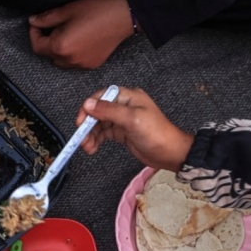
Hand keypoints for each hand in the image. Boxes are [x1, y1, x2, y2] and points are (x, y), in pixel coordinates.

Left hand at [28, 0, 133, 69]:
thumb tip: (33, 21)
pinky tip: (79, 41)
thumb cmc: (96, 11)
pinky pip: (75, 63)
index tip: (36, 24)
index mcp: (60, 46)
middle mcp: (69, 60)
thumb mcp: (67, 11)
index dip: (33, 34)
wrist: (122, 17)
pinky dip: (72, 55)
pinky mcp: (92, 65)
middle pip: (48, 55)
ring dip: (59, 50)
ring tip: (67, 34)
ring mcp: (81, 65)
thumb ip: (47, 18)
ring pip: (61, 61)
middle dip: (46, 42)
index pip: (37, 47)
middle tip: (52, 27)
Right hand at [76, 87, 194, 170]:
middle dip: (88, 125)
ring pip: (100, 124)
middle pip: (98, 111)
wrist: (169, 153)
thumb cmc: (156, 134)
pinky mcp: (122, 132)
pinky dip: (96, 140)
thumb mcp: (132, 119)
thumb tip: (88, 104)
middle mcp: (124, 106)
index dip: (88, 108)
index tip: (80, 122)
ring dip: (91, 135)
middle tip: (81, 138)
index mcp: (128, 97)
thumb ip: (109, 111)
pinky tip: (92, 148)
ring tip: (87, 147)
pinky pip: (104, 133)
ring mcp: (123, 119)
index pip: (102, 96)